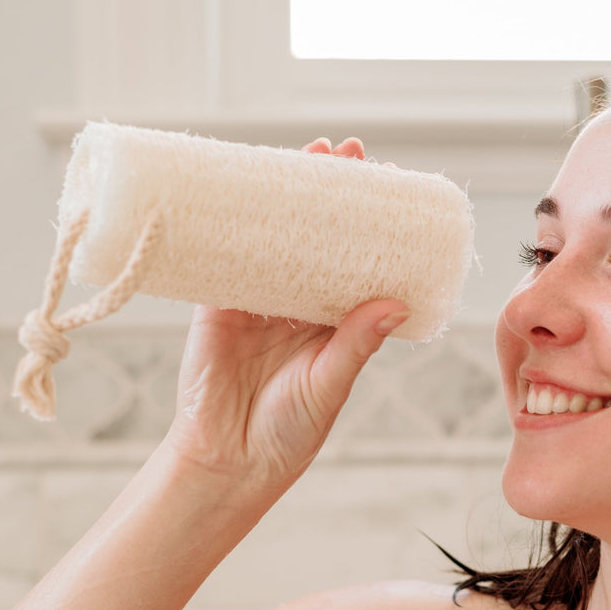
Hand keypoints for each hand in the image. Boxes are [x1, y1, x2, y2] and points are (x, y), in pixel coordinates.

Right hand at [160, 136, 408, 491]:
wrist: (229, 459)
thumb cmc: (289, 431)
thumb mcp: (331, 383)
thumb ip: (356, 342)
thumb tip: (394, 302)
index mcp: (334, 320)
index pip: (356, 259)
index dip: (369, 223)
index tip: (385, 183)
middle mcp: (298, 303)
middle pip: (316, 236)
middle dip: (328, 192)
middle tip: (343, 149)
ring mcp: (256, 299)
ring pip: (272, 237)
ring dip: (284, 196)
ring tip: (305, 154)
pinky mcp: (216, 304)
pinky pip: (224, 256)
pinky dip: (231, 224)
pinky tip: (243, 189)